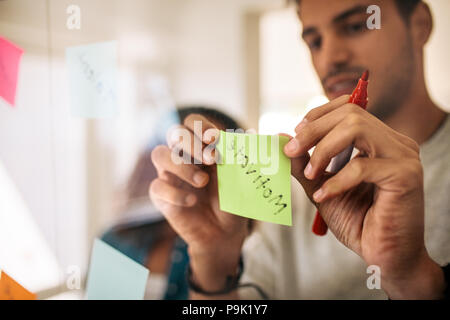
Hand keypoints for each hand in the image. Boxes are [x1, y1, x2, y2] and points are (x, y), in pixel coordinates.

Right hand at [149, 114, 248, 291]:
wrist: (225, 232)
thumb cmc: (232, 199)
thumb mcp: (239, 177)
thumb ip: (237, 157)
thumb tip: (243, 135)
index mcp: (202, 146)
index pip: (192, 122)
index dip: (200, 126)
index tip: (215, 138)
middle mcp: (183, 156)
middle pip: (174, 133)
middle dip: (192, 143)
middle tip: (213, 159)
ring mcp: (170, 174)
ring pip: (159, 154)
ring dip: (182, 166)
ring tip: (203, 181)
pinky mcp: (161, 196)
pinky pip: (157, 187)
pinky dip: (175, 193)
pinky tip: (192, 201)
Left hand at [284, 95, 444, 298]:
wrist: (382, 256)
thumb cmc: (357, 221)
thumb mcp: (321, 186)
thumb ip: (304, 162)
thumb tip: (281, 137)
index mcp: (379, 140)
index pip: (349, 107)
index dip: (318, 116)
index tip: (295, 136)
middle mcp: (394, 142)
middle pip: (350, 113)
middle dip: (313, 130)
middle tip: (291, 150)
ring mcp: (403, 156)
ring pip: (357, 128)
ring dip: (323, 150)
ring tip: (311, 175)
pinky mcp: (405, 175)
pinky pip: (361, 166)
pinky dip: (336, 181)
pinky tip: (325, 196)